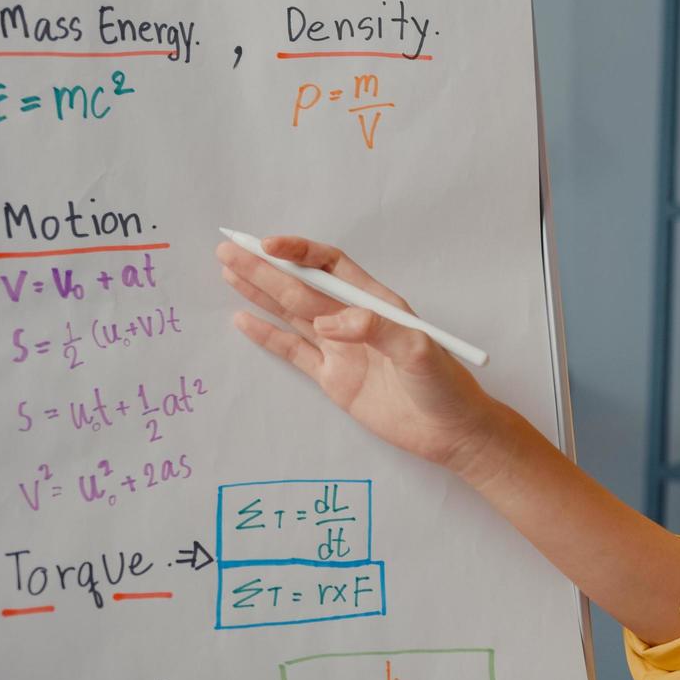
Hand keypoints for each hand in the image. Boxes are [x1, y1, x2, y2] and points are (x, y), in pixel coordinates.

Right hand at [215, 235, 527, 484]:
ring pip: (291, 313)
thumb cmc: (445, 386)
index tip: (269, 247)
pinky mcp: (333, 379)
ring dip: (261, 292)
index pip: (332, 266)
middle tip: (229, 249)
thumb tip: (327, 324)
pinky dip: (267, 335)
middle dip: (266, 267)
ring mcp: (341, 349)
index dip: (301, 253)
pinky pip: (293, 351)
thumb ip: (375, 330)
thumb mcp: (420, 351)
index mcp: (377, 303)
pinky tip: (242, 318)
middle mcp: (354, 320)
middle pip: (302, 286)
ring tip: (228, 270)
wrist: (451, 433)